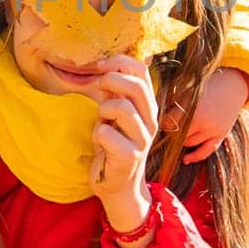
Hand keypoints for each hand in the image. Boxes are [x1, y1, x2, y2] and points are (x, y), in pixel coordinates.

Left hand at [88, 55, 157, 234]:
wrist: (119, 185)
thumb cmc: (115, 145)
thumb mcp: (116, 115)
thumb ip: (115, 93)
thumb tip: (106, 67)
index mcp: (148, 106)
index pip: (142, 71)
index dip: (120, 62)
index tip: (100, 65)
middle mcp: (151, 120)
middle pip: (136, 87)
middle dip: (111, 81)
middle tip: (99, 89)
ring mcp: (142, 139)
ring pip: (121, 108)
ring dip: (103, 111)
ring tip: (102, 122)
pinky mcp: (129, 156)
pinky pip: (106, 133)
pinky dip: (97, 134)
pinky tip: (100, 144)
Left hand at [162, 67, 248, 162]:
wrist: (233, 83)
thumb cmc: (206, 82)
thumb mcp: (186, 86)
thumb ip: (170, 99)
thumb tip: (153, 111)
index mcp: (190, 107)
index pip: (167, 123)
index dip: (162, 122)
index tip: (160, 120)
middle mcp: (201, 121)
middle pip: (177, 135)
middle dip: (171, 131)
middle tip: (168, 126)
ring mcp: (212, 130)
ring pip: (189, 143)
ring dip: (181, 140)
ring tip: (177, 133)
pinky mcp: (221, 135)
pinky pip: (206, 151)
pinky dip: (195, 157)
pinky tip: (185, 159)